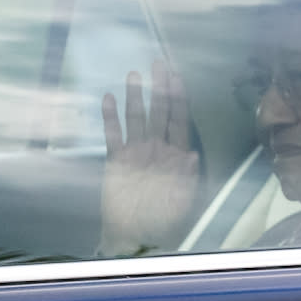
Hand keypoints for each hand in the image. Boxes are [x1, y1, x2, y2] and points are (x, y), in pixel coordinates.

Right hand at [99, 61, 199, 256]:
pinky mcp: (116, 159)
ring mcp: (136, 151)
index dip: (178, 98)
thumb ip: (186, 177)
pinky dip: (110, 117)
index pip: (178, 120)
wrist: (135, 236)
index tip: (178, 77)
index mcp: (175, 154)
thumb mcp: (181, 200)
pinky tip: (108, 98)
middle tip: (159, 64)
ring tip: (134, 74)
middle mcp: (156, 147)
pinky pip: (113, 134)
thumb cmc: (163, 220)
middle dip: (160, 88)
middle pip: (159, 112)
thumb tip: (192, 155)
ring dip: (135, 96)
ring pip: (136, 118)